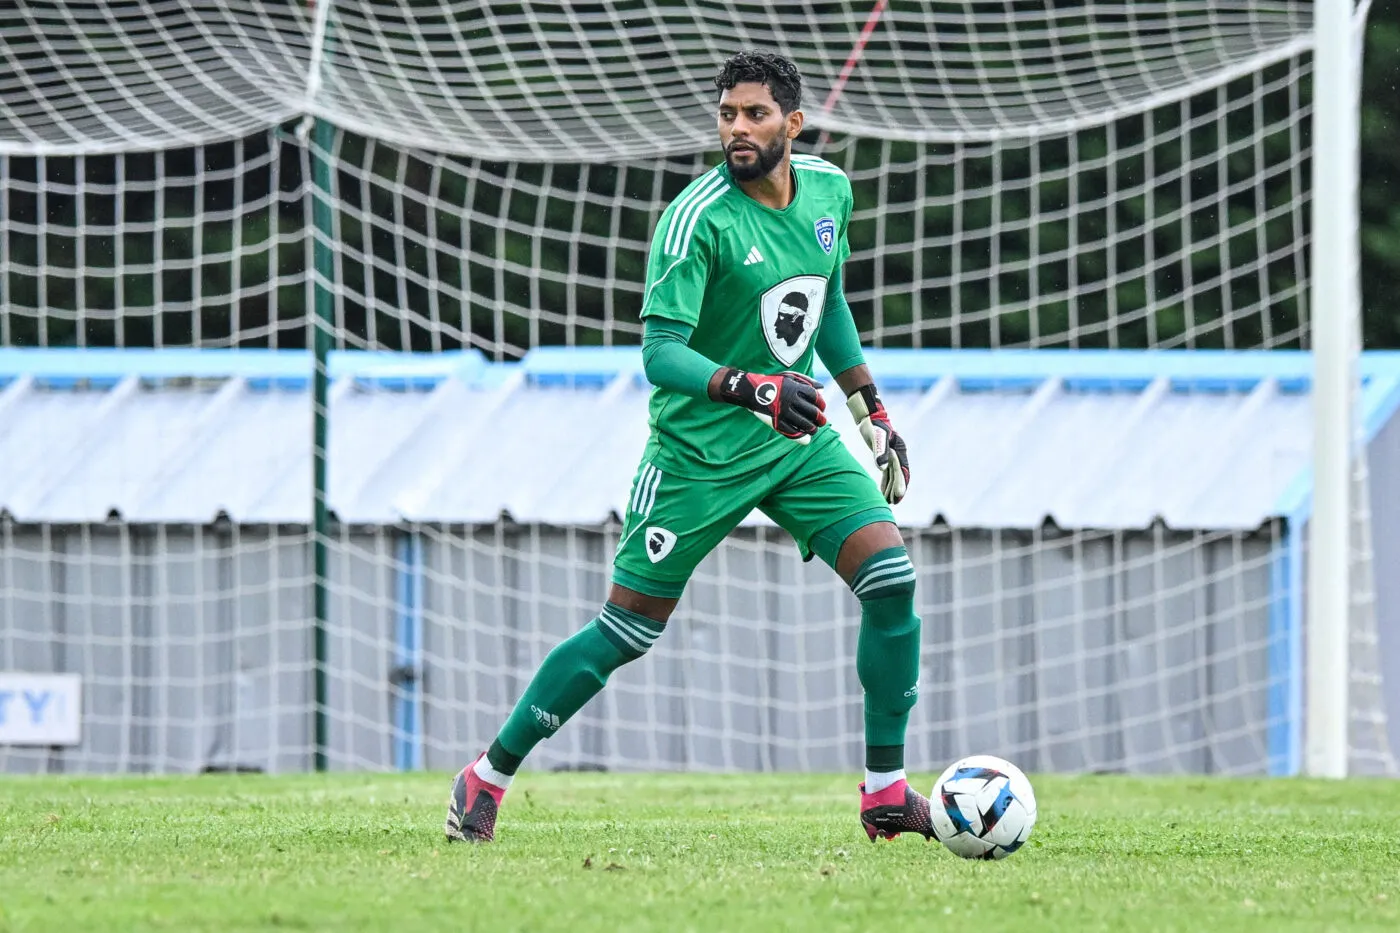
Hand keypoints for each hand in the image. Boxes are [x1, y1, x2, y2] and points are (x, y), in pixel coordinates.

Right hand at [717, 368, 826, 439]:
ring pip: (805, 424)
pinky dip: (801, 437)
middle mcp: (790, 400)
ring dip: (812, 428)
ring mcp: (783, 412)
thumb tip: (823, 390)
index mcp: (795, 388)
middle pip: (813, 412)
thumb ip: (807, 382)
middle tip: (822, 422)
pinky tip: (805, 438)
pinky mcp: (776, 422)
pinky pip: (792, 432)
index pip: (815, 398)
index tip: (822, 407)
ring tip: (813, 429)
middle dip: (820, 419)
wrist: (751, 391)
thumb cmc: (774, 383)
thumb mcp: (790, 377)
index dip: (821, 403)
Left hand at [847, 384, 909, 502]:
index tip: (899, 496)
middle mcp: (898, 454)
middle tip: (894, 503)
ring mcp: (892, 456)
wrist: (870, 416)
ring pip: (893, 476)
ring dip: (891, 488)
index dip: (901, 484)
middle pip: (899, 475)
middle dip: (898, 489)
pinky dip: (886, 482)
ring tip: (889, 502)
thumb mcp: (876, 437)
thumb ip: (880, 452)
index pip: (901, 471)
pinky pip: (887, 473)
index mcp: (898, 451)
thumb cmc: (873, 426)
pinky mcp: (885, 456)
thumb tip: (882, 469)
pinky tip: (882, 492)